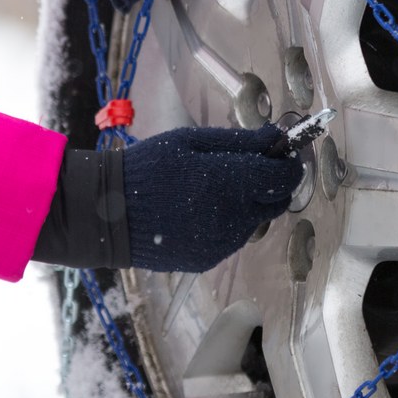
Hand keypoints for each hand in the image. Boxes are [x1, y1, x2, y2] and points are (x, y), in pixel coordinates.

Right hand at [123, 124, 301, 273]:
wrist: (109, 212)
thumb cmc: (148, 166)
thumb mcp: (190, 142)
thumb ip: (238, 141)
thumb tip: (277, 138)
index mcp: (230, 182)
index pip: (283, 177)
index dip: (288, 164)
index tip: (279, 155)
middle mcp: (233, 217)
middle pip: (275, 203)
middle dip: (270, 185)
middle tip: (248, 170)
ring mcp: (222, 243)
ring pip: (254, 222)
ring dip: (247, 205)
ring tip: (212, 191)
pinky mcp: (209, 259)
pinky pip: (231, 238)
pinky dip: (226, 223)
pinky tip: (198, 212)